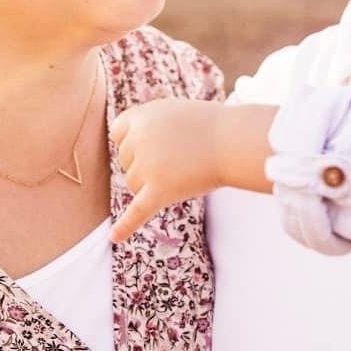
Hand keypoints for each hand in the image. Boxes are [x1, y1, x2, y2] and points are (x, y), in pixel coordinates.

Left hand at [110, 97, 220, 239]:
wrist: (235, 141)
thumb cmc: (210, 127)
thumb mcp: (173, 112)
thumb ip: (148, 126)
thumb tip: (128, 144)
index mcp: (141, 116)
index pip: (118, 134)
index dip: (135, 140)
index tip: (155, 142)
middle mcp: (139, 139)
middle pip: (127, 162)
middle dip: (148, 162)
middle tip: (180, 156)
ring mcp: (148, 166)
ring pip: (134, 184)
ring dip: (154, 183)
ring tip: (183, 171)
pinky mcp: (160, 190)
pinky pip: (137, 212)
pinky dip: (125, 226)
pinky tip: (114, 238)